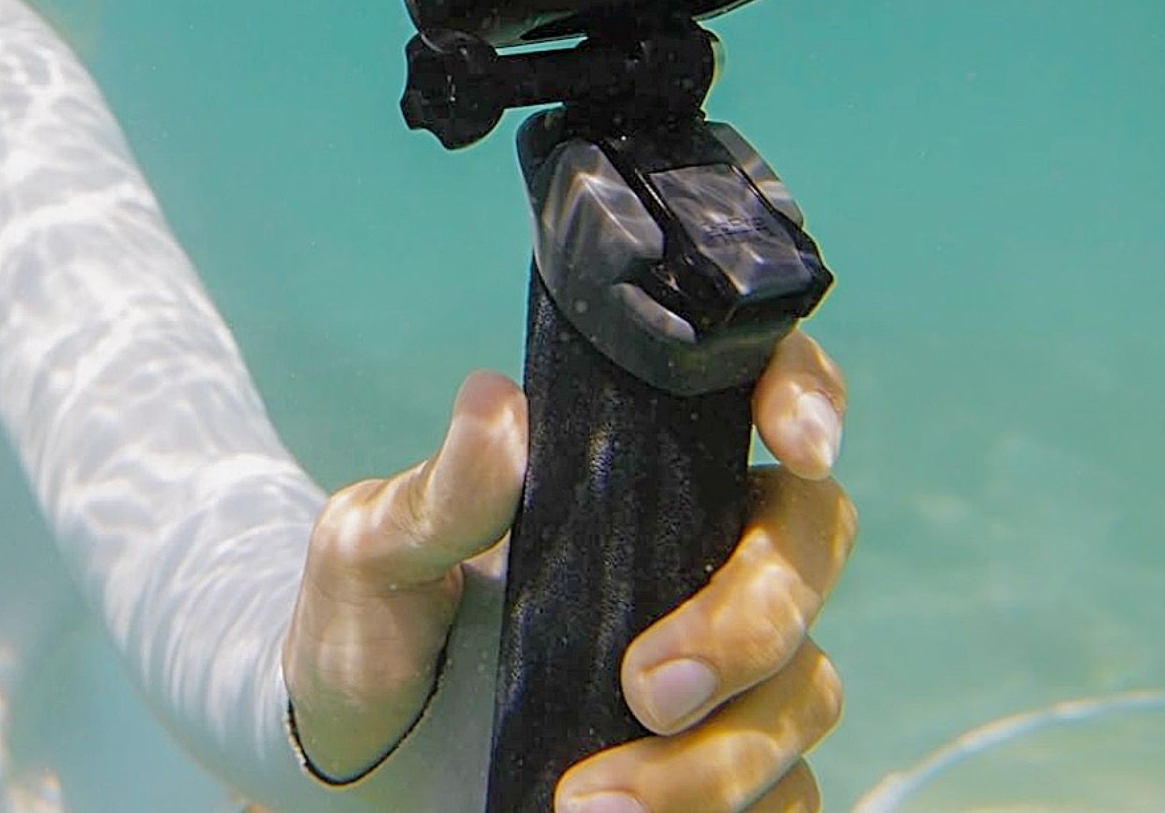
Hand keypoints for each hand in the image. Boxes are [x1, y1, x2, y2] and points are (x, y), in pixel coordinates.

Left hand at [282, 331, 854, 810]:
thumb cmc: (366, 632)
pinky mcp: (721, 771)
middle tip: (646, 685)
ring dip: (714, 757)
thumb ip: (438, 493)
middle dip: (750, 621)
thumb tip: (494, 403)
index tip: (797, 443)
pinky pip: (789, 795)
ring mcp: (722, 669)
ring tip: (587, 801)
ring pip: (805, 688)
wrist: (353, 762)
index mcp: (627, 471)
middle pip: (810, 544)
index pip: (753, 393)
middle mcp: (696, 555)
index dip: (805, 393)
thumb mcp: (372, 555)